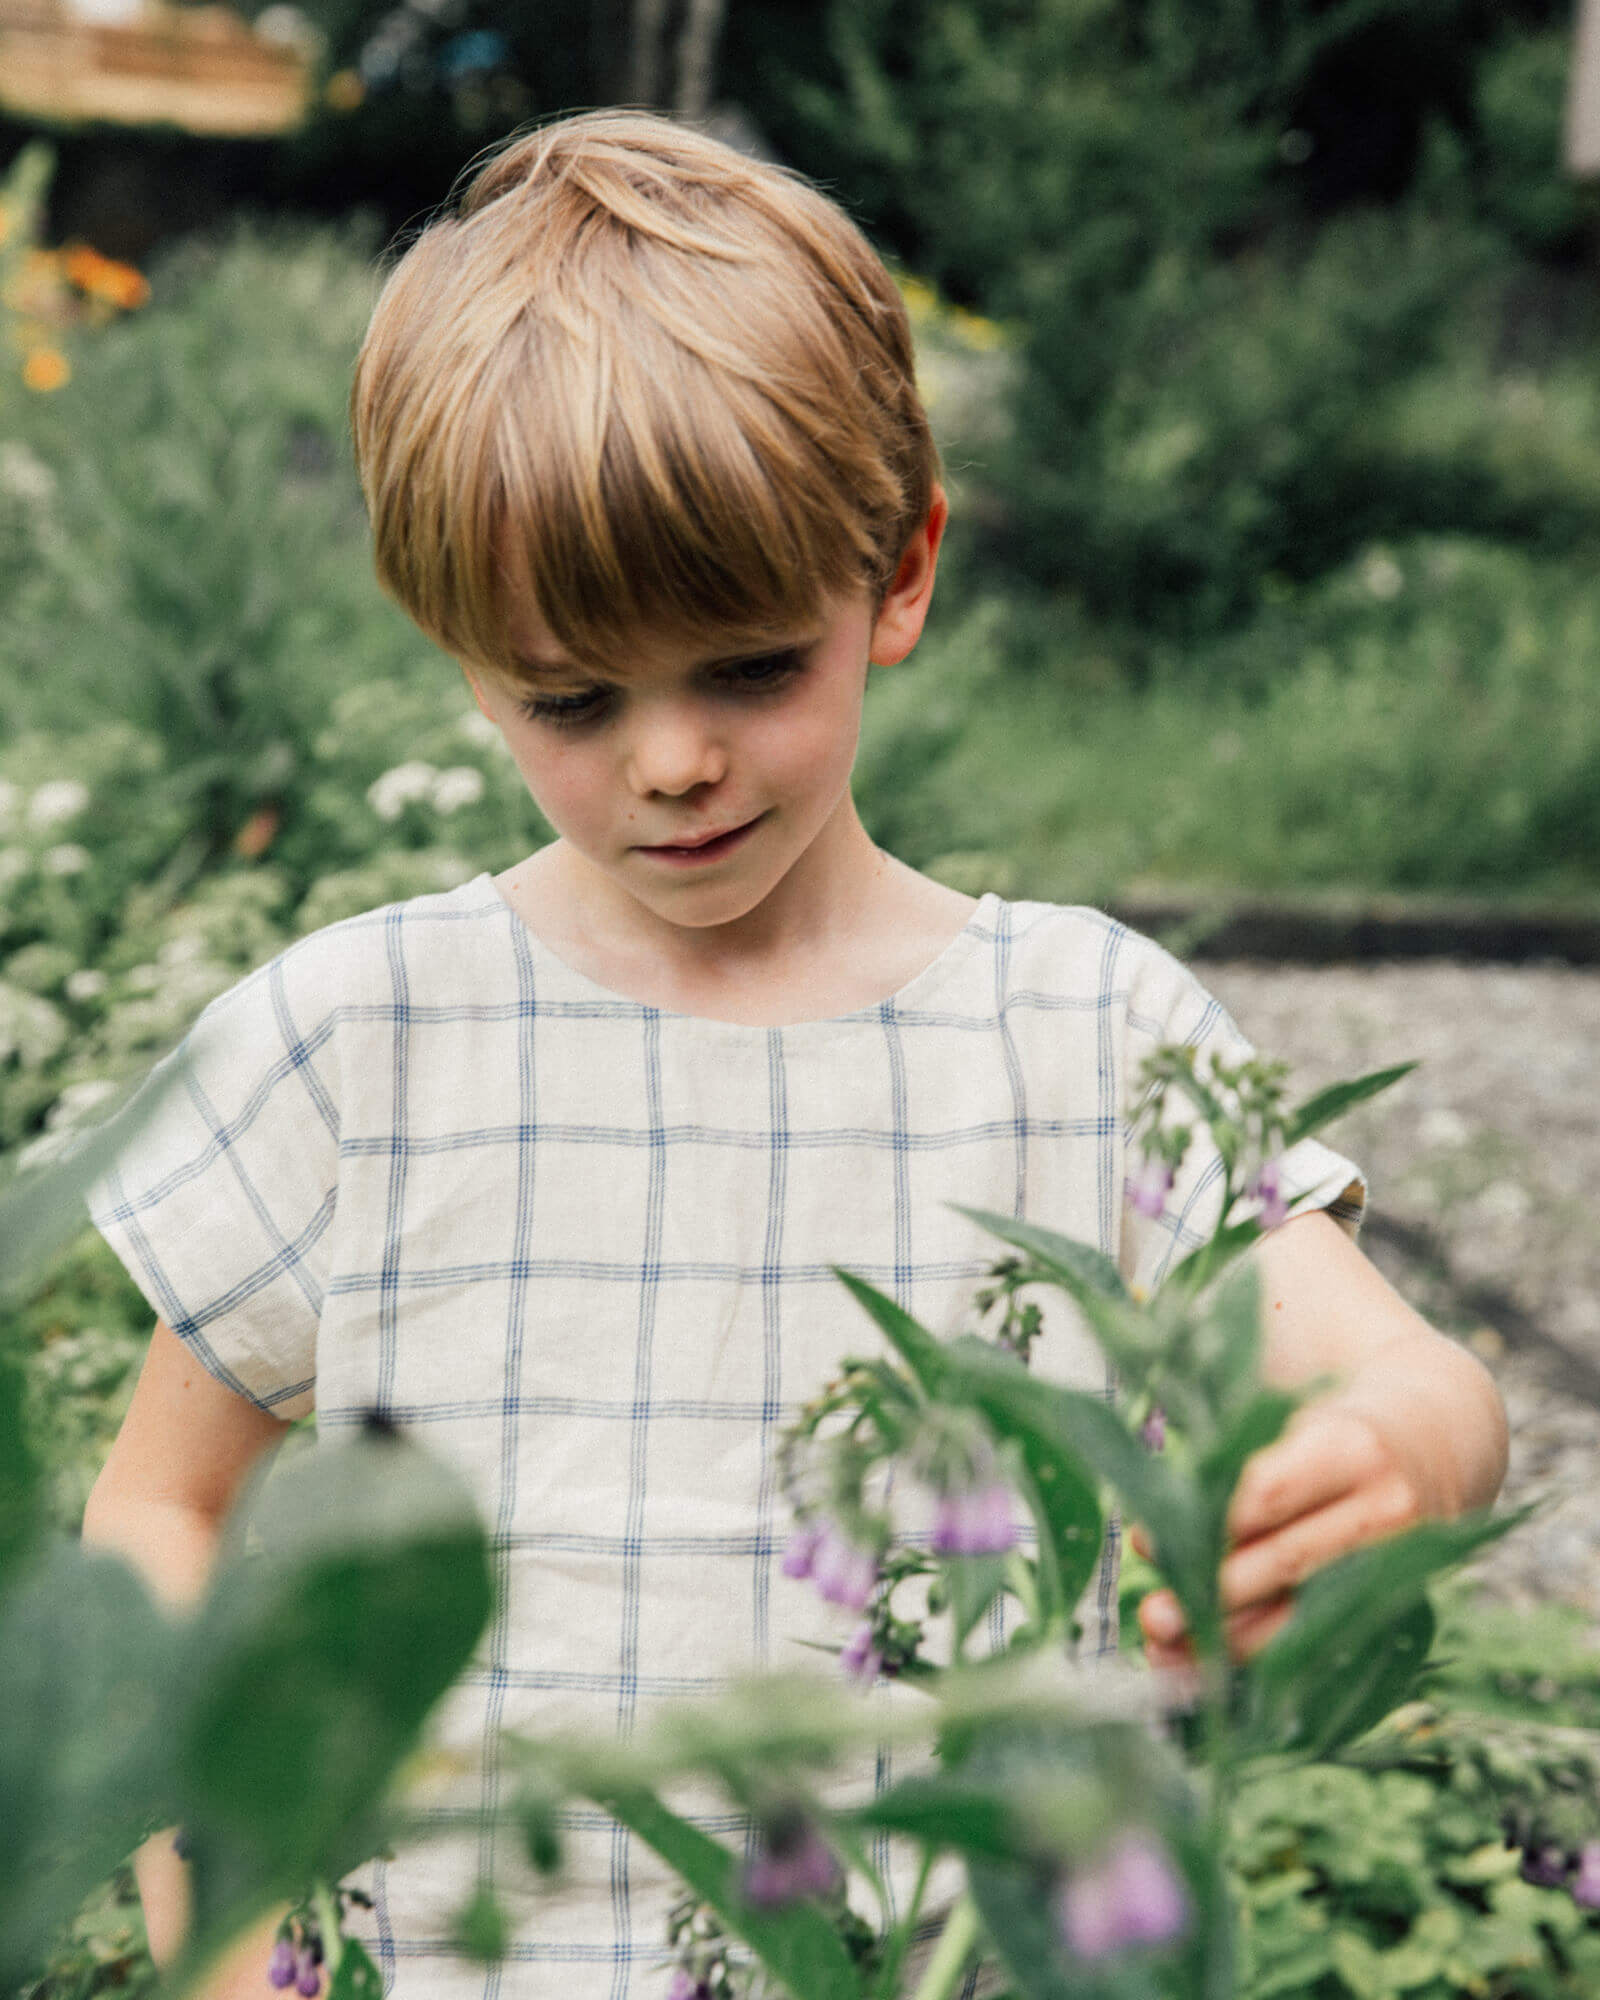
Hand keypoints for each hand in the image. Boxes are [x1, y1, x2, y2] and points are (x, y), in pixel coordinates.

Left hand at [1135, 1404, 1425, 1668]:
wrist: (1430, 1441)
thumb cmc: (1327, 1424)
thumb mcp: (1286, 1413)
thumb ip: (1228, 1457)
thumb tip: (1156, 1528)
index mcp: (1349, 1445)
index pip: (1266, 1492)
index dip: (1202, 1522)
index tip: (1145, 1541)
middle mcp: (1383, 1507)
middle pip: (1286, 1562)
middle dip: (1210, 1593)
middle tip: (1152, 1615)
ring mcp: (1397, 1562)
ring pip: (1305, 1615)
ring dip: (1228, 1641)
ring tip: (1167, 1650)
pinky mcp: (1396, 1601)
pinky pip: (1321, 1640)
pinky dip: (1259, 1659)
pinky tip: (1206, 1668)